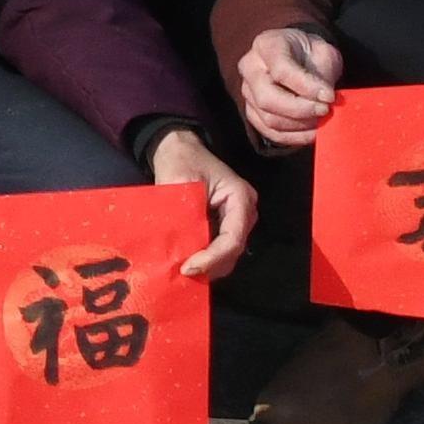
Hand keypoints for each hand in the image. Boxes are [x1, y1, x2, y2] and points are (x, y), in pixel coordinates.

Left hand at [146, 125, 257, 284]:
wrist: (181, 150)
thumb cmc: (181, 162)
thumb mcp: (179, 185)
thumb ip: (182, 216)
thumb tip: (178, 251)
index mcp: (240, 198)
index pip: (232, 238)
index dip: (212, 258)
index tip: (187, 268)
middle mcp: (245, 212)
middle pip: (233, 250)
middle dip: (209, 265)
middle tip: (182, 273)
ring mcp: (238, 220)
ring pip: (228, 254)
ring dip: (208, 265)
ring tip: (182, 271)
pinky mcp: (227, 225)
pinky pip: (220, 249)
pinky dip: (206, 259)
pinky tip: (188, 262)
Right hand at [228, 24, 345, 147]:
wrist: (300, 58)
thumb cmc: (310, 54)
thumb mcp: (323, 52)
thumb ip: (323, 73)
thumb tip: (325, 99)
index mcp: (267, 45)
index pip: (281, 70)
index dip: (307, 86)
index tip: (330, 96)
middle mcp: (250, 68)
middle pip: (267, 98)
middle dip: (301, 110)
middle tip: (325, 110)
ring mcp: (248, 92)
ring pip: (269, 119)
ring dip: (300, 125)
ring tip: (322, 120)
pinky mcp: (253, 113)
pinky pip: (271, 133)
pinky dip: (295, 137)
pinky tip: (313, 133)